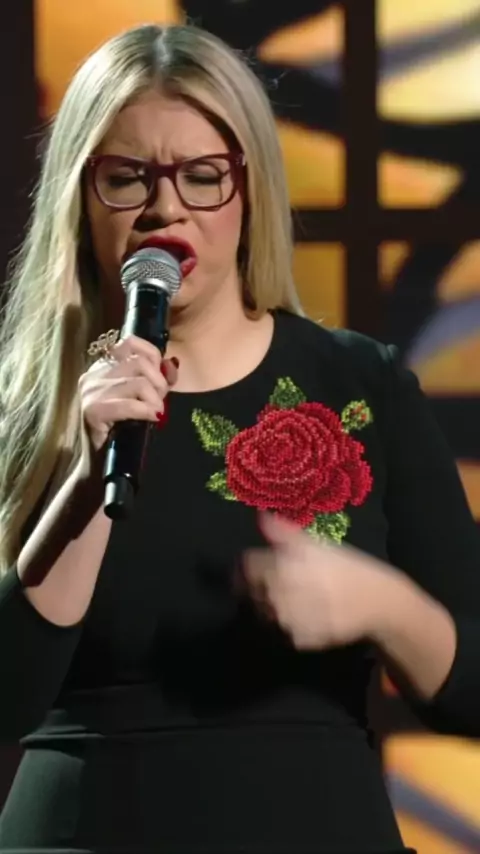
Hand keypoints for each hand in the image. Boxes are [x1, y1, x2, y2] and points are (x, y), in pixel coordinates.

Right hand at [78, 334, 177, 458]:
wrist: (99, 461)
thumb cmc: (122, 428)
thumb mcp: (142, 397)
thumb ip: (157, 377)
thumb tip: (171, 363)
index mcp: (103, 366)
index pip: (130, 342)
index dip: (154, 357)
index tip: (161, 379)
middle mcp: (94, 374)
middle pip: (139, 363)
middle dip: (158, 383)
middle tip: (158, 403)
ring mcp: (92, 391)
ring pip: (139, 383)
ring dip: (155, 401)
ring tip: (155, 414)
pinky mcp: (93, 411)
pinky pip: (130, 405)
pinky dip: (147, 411)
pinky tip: (152, 418)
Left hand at [243, 513, 399, 649]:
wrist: (377, 601)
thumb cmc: (346, 567)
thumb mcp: (316, 545)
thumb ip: (284, 533)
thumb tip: (259, 516)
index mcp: (284, 565)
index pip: (248, 565)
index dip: (249, 564)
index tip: (256, 564)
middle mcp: (281, 593)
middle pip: (253, 590)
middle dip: (260, 585)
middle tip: (283, 582)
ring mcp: (289, 620)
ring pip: (265, 613)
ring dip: (273, 605)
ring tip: (298, 598)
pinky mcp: (299, 639)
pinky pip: (283, 631)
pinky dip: (290, 624)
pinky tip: (309, 613)